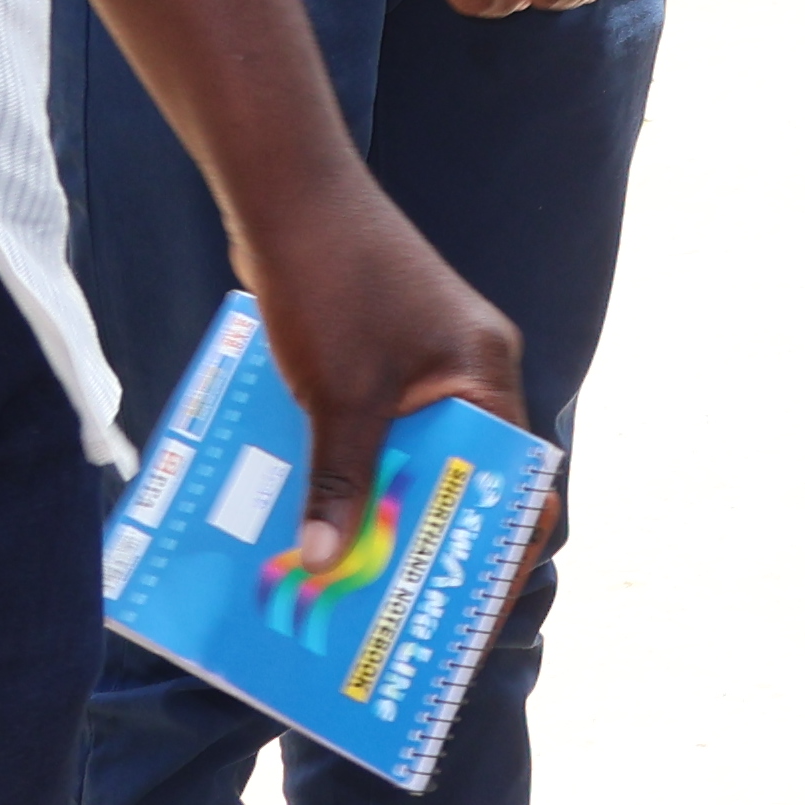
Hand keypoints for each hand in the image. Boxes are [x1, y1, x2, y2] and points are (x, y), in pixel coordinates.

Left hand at [228, 169, 525, 574]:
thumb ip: (342, 483)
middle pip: (463, 476)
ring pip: (412, 457)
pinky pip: (376, 430)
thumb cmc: (331, 281)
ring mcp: (424, 361)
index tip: (462, 610)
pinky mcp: (380, 355)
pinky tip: (307, 509)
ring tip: (342, 572)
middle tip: (391, 607)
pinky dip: (350, 470)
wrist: (287, 194)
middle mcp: (469, 370)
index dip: (498, 549)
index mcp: (486, 374)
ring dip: (380, 507)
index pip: (517, 482)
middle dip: (428, 541)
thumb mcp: (339, 396)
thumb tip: (327, 565)